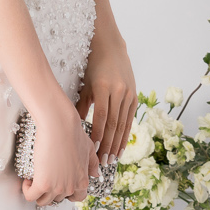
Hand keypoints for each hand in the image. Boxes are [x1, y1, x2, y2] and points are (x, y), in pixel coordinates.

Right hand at [21, 102, 99, 207]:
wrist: (59, 127)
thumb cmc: (73, 133)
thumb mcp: (89, 148)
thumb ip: (93, 163)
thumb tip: (95, 174)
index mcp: (83, 181)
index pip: (77, 198)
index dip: (67, 194)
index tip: (60, 186)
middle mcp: (71, 187)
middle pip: (58, 199)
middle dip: (51, 191)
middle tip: (44, 180)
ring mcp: (57, 187)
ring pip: (43, 201)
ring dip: (38, 193)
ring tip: (34, 180)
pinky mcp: (43, 184)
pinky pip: (31, 196)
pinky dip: (27, 190)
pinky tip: (27, 180)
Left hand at [77, 34, 137, 166]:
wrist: (111, 47)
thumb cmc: (92, 66)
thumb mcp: (85, 84)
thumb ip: (81, 105)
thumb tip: (74, 127)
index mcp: (104, 87)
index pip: (102, 116)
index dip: (98, 134)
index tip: (93, 150)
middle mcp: (119, 91)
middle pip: (114, 123)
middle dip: (108, 144)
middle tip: (102, 162)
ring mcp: (129, 93)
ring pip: (123, 124)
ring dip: (117, 143)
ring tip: (111, 159)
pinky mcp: (135, 96)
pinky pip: (129, 119)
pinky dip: (124, 135)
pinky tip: (120, 147)